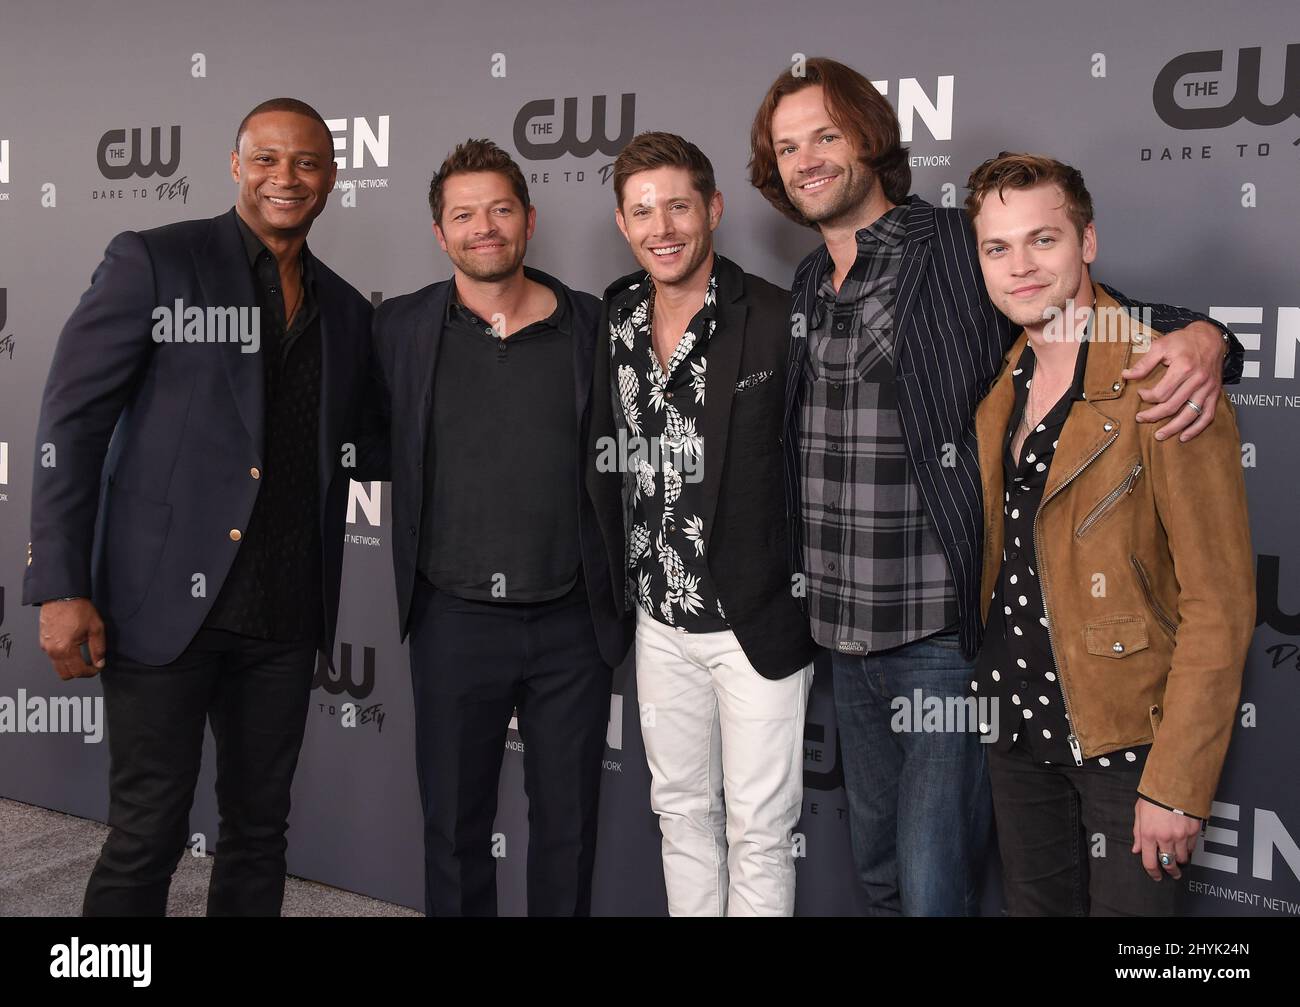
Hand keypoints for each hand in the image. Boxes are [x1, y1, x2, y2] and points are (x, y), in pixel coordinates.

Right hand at [39, 598, 106, 679]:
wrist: (62, 595)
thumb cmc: (78, 608)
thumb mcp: (96, 628)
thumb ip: (98, 649)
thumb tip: (99, 663)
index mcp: (65, 648)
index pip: (78, 672)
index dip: (91, 673)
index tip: (97, 668)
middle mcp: (52, 650)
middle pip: (65, 675)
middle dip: (79, 672)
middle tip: (90, 665)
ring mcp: (45, 647)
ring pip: (58, 667)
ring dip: (70, 666)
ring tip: (82, 656)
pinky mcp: (42, 642)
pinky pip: (53, 657)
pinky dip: (63, 658)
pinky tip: (73, 648)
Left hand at [1121, 321, 1222, 442]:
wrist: (1210, 337)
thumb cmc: (1184, 341)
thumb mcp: (1161, 346)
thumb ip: (1143, 363)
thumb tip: (1126, 375)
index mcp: (1183, 368)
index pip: (1161, 393)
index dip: (1147, 397)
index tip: (1141, 394)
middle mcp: (1198, 380)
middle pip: (1173, 406)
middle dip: (1154, 415)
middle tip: (1140, 418)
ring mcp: (1208, 388)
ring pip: (1190, 414)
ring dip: (1174, 428)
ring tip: (1160, 435)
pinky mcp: (1215, 393)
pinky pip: (1208, 415)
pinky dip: (1196, 428)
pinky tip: (1184, 436)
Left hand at [1132, 797, 1201, 880]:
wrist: (1174, 784)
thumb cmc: (1154, 796)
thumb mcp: (1139, 813)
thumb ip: (1138, 834)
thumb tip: (1136, 849)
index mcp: (1149, 834)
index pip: (1150, 862)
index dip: (1153, 873)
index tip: (1156, 876)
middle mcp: (1165, 837)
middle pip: (1169, 864)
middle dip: (1170, 871)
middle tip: (1172, 873)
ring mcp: (1181, 835)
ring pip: (1182, 857)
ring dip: (1179, 859)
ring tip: (1178, 856)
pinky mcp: (1193, 831)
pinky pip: (1192, 847)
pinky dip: (1188, 848)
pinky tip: (1184, 844)